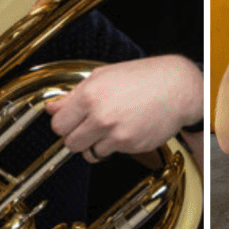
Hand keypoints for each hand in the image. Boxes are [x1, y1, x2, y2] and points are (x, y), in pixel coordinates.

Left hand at [44, 55, 201, 161]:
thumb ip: (75, 94)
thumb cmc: (143, 78)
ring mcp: (116, 133)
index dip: (63, 123)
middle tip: (87, 126)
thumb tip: (52, 108)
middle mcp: (100, 116)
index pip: (58, 124)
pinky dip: (113, 146)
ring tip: (107, 128)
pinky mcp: (129, 146)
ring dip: (93, 144)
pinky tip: (124, 129)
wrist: (177, 88)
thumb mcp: (103, 76)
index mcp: (90, 95)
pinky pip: (110, 153)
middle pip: (69, 142)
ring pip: (88, 153)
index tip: (69, 121)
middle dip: (76, 136)